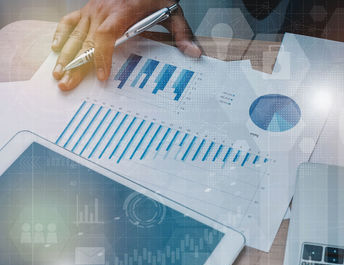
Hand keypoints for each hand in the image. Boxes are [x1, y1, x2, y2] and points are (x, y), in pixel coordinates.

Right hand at [51, 0, 200, 90]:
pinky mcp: (88, 8)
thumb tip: (194, 53)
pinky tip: (55, 49)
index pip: (106, 35)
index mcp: (123, 10)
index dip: (102, 56)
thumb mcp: (173, 11)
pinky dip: (61, 34)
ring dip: (65, 55)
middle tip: (67, 84)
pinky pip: (70, 21)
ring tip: (58, 74)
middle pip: (86, 40)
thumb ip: (183, 33)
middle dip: (76, 64)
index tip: (102, 76)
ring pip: (75, 34)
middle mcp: (104, 9)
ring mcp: (93, 8)